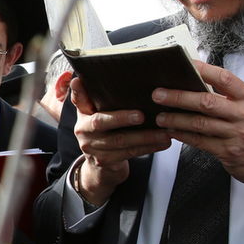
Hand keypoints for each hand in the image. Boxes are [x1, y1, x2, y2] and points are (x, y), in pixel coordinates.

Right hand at [68, 74, 170, 206]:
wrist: (100, 166)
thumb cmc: (103, 132)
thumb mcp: (95, 114)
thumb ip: (90, 98)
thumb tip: (79, 77)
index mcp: (82, 115)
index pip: (79, 100)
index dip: (79, 92)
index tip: (79, 80)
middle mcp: (83, 132)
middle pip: (102, 123)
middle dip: (122, 118)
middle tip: (142, 115)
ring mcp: (93, 149)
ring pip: (121, 141)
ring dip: (145, 137)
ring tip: (164, 132)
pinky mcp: (105, 162)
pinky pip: (129, 153)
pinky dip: (148, 148)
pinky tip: (162, 143)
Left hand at [151, 61, 243, 215]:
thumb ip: (228, 96)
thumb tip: (194, 82)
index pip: (224, 78)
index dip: (202, 69)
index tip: (183, 64)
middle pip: (206, 101)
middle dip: (179, 97)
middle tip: (159, 94)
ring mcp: (237, 134)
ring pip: (200, 123)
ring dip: (176, 118)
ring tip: (160, 116)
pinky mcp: (229, 152)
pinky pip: (200, 141)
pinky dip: (183, 135)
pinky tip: (172, 131)